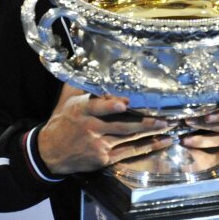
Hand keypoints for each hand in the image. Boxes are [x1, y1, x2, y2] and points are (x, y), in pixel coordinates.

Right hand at [38, 84, 173, 174]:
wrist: (49, 153)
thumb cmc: (63, 122)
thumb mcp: (68, 101)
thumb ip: (82, 85)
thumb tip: (88, 60)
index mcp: (81, 111)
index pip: (96, 107)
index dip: (110, 105)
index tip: (124, 103)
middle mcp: (91, 128)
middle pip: (121, 124)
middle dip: (145, 121)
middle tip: (165, 116)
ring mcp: (98, 145)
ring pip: (129, 137)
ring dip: (151, 132)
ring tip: (170, 125)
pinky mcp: (104, 158)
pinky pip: (130, 152)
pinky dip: (149, 146)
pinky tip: (164, 141)